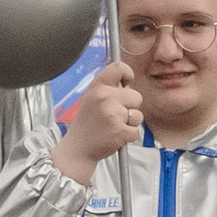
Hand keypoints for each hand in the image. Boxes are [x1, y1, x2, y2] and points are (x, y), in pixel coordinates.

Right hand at [49, 62, 142, 184]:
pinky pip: (136, 130)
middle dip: (130, 106)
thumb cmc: (87, 124)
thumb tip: (127, 81)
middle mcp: (105, 98)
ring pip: (138, 114)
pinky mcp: (121, 131)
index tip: (127, 83)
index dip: (128, 74)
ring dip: (130, 122)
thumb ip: (107, 88)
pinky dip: (128, 135)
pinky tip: (115, 135)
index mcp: (97, 87)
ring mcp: (113, 115)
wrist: (78, 148)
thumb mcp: (91, 98)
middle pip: (136, 96)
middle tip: (115, 114)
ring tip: (114, 125)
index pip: (119, 68)